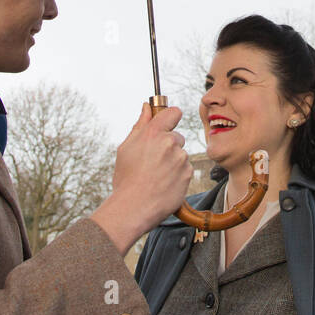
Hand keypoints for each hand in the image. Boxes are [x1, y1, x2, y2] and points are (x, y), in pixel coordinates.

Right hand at [91, 102, 191, 254]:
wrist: (133, 208)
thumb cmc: (126, 178)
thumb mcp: (126, 148)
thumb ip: (140, 125)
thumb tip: (147, 107)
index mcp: (153, 133)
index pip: (173, 112)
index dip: (171, 117)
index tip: (167, 124)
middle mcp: (170, 143)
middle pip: (176, 137)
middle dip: (168, 145)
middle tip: (152, 161)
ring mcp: (181, 159)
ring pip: (180, 155)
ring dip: (173, 162)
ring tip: (156, 176)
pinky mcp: (188, 174)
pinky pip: (185, 169)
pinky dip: (177, 175)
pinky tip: (164, 184)